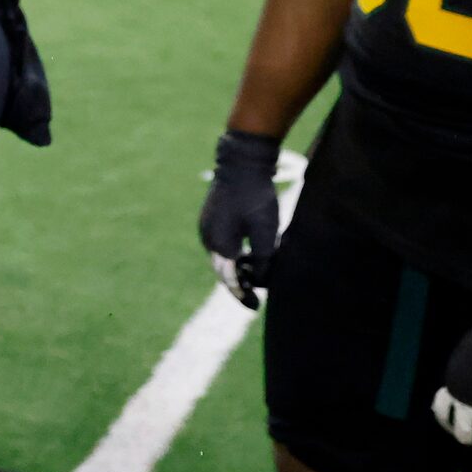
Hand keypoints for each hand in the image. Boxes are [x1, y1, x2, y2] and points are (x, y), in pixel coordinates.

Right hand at [197, 129, 282, 307]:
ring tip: (255, 275)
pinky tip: (247, 253)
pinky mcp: (211, 217)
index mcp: (219, 244)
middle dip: (238, 285)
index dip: (243, 295)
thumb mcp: (265, 232)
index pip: (230, 279)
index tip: (256, 307)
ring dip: (236, 269)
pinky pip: (220, 245)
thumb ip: (262, 260)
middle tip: (254, 297)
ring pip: (221, 258)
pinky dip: (233, 255)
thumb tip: (258, 281)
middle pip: (222, 271)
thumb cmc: (255, 197)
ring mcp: (206, 226)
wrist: (241, 163)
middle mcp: (207, 238)